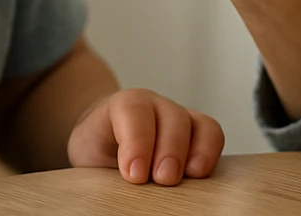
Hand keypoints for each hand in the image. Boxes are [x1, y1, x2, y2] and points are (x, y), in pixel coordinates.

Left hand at [66, 89, 223, 184]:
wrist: (103, 138)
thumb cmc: (96, 148)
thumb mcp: (87, 157)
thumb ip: (99, 170)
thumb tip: (116, 194)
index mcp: (122, 105)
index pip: (133, 111)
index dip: (137, 141)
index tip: (133, 174)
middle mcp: (154, 106)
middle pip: (172, 117)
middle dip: (170, 149)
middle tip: (163, 179)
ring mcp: (179, 117)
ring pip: (199, 124)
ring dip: (198, 152)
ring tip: (189, 178)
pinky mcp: (196, 134)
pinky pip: (213, 135)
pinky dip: (211, 153)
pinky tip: (200, 175)